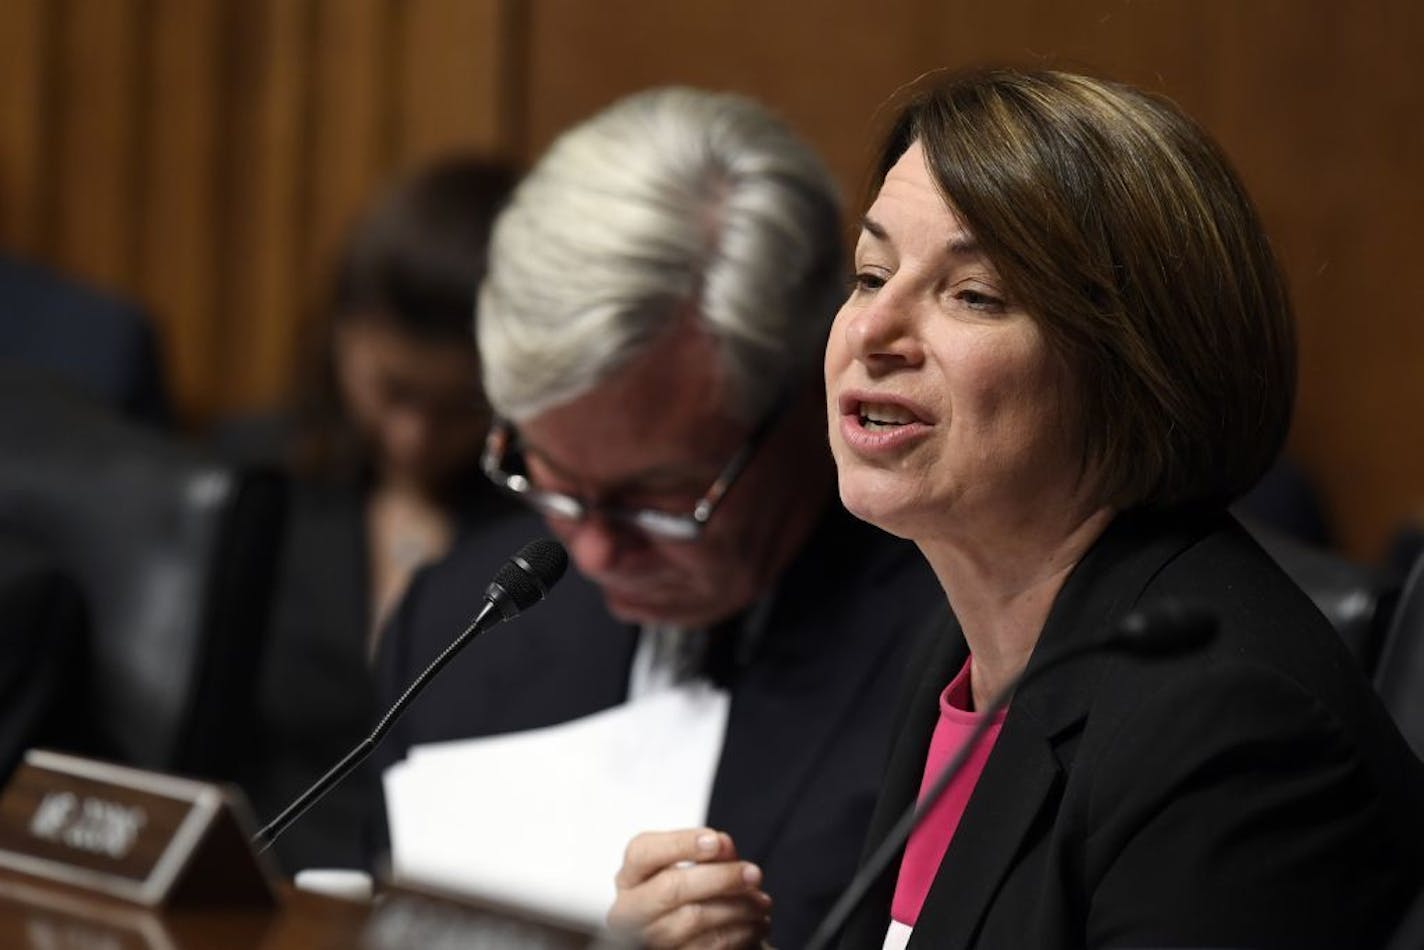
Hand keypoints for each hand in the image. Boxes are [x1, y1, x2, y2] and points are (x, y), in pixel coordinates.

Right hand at [607, 827, 772, 948]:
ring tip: (762, 903)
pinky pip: (709, 947)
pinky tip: (756, 924)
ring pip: (694, 919)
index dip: (680, 844)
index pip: (643, 853)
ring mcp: (647, 941)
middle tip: (754, 873)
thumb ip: (709, 852)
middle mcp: (630, 911)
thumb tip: (722, 844)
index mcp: (631, 877)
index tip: (717, 840)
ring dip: (738, 909)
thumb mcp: (697, 868)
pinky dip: (740, 933)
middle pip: (671, 888)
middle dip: (720, 877)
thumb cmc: (693, 896)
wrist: (695, 940)